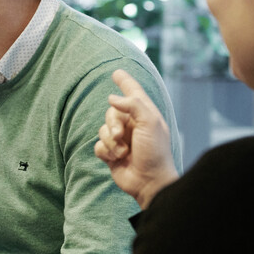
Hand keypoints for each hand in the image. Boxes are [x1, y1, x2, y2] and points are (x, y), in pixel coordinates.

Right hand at [94, 69, 179, 208]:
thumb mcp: (150, 122)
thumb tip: (112, 98)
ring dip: (111, 142)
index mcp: (144, 115)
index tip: (117, 72)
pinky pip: (98, 145)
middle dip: (113, 124)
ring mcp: (121, 139)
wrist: (148, 181)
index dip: (125, 82)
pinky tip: (116, 159)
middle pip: (111, 112)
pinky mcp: (111, 153)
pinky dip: (106, 151)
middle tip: (120, 136)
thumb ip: (133, 104)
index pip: (133, 93)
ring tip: (123, 152)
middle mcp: (132, 125)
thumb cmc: (155, 152)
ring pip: (102, 129)